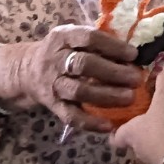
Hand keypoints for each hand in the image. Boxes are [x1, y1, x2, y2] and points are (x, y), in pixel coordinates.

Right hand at [0, 25, 142, 133]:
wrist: (28, 70)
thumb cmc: (63, 51)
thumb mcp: (74, 37)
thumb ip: (98, 41)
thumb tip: (134, 51)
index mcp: (63, 37)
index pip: (89, 38)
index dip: (112, 46)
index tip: (133, 55)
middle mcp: (55, 59)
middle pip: (84, 65)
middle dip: (113, 72)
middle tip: (136, 78)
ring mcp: (53, 83)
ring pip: (79, 91)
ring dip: (106, 95)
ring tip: (129, 98)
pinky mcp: (52, 105)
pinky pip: (70, 116)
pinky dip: (90, 122)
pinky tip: (108, 125)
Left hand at [112, 60, 163, 163]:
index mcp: (129, 133)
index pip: (114, 135)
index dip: (115, 126)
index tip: (119, 114)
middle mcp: (138, 148)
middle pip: (133, 138)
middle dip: (140, 125)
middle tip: (147, 108)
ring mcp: (155, 158)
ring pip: (151, 143)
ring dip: (157, 132)